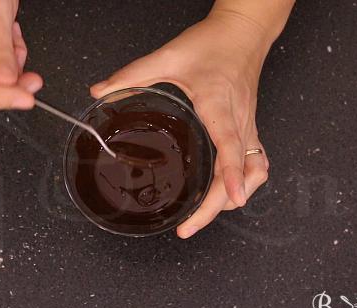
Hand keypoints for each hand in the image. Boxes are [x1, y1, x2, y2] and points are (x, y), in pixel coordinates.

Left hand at [90, 13, 272, 238]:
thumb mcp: (169, 56)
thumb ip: (133, 74)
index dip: (232, 174)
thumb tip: (100, 91)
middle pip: (242, 170)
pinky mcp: (250, 126)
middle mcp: (238, 119)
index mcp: (218, 102)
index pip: (229, 143)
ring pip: (256, 170)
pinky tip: (226, 190)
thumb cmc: (213, 43)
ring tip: (206, 213)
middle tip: (190, 226)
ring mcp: (248, 125)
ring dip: (236, 195)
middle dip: (219, 204)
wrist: (244, 32)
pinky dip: (244, 181)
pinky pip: (256, 162)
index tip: (232, 199)